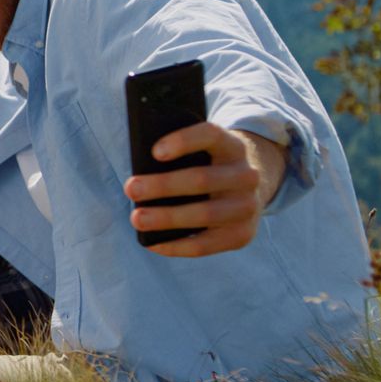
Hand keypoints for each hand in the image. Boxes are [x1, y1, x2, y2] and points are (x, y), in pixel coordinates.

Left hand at [123, 123, 286, 257]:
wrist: (249, 192)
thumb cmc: (209, 168)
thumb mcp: (204, 152)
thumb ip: (180, 156)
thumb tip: (141, 175)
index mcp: (232, 146)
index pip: (211, 135)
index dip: (184, 141)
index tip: (154, 152)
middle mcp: (246, 175)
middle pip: (202, 179)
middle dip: (162, 185)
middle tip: (131, 188)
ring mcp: (248, 207)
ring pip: (204, 214)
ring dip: (166, 218)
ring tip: (137, 218)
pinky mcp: (243, 234)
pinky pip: (206, 245)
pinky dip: (176, 246)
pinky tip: (153, 243)